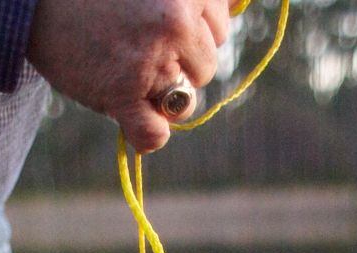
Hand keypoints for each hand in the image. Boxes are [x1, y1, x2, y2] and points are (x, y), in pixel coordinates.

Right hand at [26, 0, 230, 152]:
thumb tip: (234, 8)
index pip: (219, 24)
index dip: (193, 27)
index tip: (158, 20)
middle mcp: (176, 21)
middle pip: (205, 65)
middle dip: (180, 62)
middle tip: (138, 44)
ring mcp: (151, 61)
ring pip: (185, 100)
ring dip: (163, 96)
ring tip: (126, 68)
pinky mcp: (122, 95)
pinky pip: (154, 135)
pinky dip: (148, 133)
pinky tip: (134, 115)